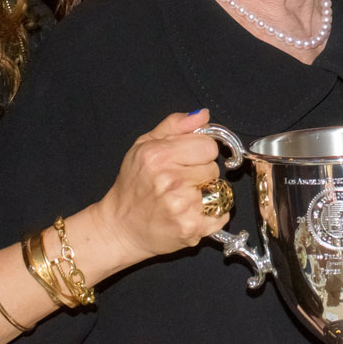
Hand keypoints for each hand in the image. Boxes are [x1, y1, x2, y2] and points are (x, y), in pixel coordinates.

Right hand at [92, 110, 225, 269]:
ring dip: (205, 194)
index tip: (187, 160)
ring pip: (218, 190)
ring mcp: (181, 205)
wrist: (121, 228)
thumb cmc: (133, 185)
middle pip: (213, 168)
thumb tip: (203, 115)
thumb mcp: (144, 145)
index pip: (208, 146)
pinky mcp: (190, 227)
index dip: (200, 152)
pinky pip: (221, 214)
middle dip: (200, 173)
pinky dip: (211, 215)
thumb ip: (175, 125)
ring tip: (182, 198)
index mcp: (158, 155)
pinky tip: (189, 214)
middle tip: (179, 182)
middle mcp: (169, 179)